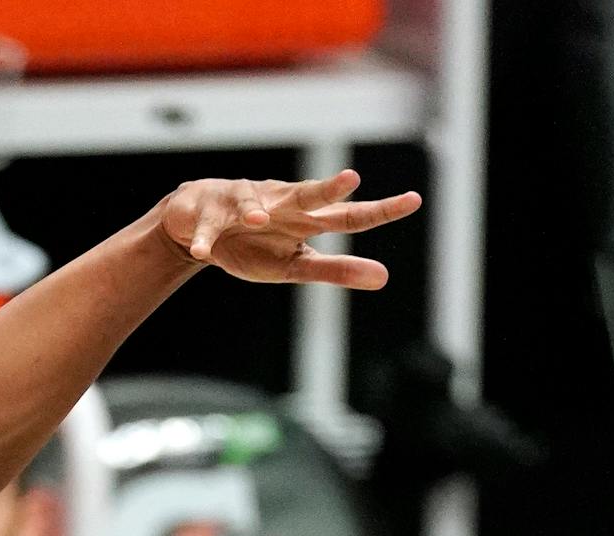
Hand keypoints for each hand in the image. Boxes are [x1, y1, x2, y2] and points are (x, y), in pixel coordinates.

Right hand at [157, 171, 421, 290]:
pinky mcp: (206, 217)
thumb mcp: (297, 265)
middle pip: (306, 196)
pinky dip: (203, 240)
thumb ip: (338, 270)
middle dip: (325, 188)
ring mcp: (242, 207)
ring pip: (249, 204)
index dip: (380, 210)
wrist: (199, 225)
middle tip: (349, 180)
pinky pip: (205, 231)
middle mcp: (280, 205)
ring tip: (258, 219)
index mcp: (306, 220)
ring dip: (252, 210)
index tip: (414, 200)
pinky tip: (203, 252)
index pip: (349, 216)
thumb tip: (385, 277)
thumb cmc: (255, 244)